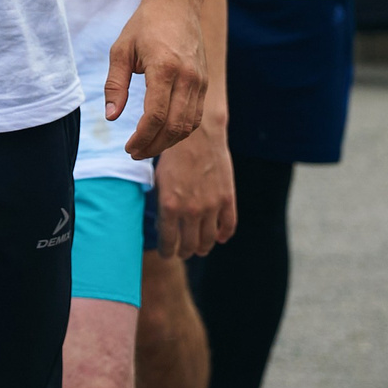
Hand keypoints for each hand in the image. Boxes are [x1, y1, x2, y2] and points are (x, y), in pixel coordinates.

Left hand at [107, 0, 207, 158]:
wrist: (177, 4)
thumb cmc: (145, 25)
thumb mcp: (120, 50)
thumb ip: (115, 84)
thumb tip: (111, 116)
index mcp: (164, 68)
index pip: (156, 116)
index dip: (142, 138)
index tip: (128, 148)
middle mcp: (188, 77)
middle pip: (175, 126)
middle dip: (154, 145)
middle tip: (135, 153)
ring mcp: (200, 81)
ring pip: (189, 125)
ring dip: (168, 142)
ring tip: (147, 147)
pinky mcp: (205, 82)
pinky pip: (196, 116)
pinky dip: (181, 130)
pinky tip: (164, 133)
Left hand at [151, 121, 236, 257]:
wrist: (197, 134)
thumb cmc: (172, 154)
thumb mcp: (158, 179)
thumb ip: (162, 203)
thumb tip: (164, 224)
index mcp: (168, 205)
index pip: (168, 241)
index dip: (167, 251)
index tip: (168, 253)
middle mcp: (190, 210)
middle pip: (189, 245)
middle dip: (184, 252)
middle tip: (182, 252)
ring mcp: (211, 206)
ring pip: (208, 240)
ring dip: (203, 247)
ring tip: (199, 248)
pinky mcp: (227, 199)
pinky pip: (228, 226)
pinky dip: (224, 235)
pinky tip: (220, 237)